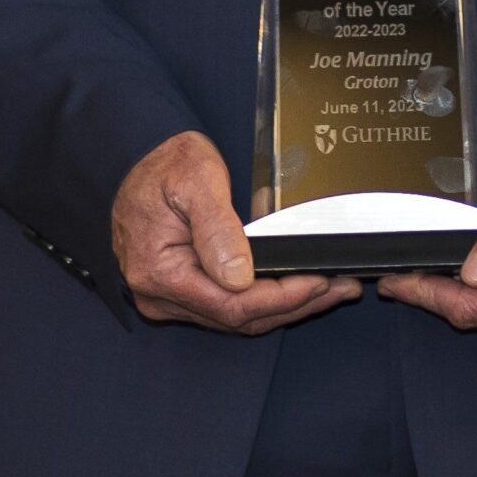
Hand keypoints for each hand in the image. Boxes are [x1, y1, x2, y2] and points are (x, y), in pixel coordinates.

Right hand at [111, 130, 359, 332]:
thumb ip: (217, 227)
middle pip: (238, 318)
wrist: (135, 157)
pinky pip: (227, 306)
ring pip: (235, 317)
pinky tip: (294, 286)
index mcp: (160, 272)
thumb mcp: (194, 179)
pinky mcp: (181, 290)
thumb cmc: (164, 163)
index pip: (231, 303)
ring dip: (284, 306)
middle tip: (340, 287)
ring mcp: (170, 298)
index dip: (281, 297)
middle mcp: (161, 296)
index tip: (320, 281)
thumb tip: (240, 276)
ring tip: (329, 289)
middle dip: (294, 304)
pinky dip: (264, 300)